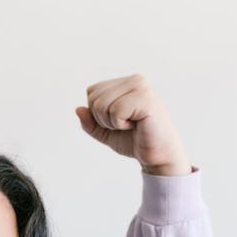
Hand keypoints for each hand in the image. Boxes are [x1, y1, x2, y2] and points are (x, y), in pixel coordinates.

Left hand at [76, 74, 191, 175]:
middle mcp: (134, 80)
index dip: (97, 114)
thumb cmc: (135, 142)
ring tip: (131, 125)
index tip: (119, 121)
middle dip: (102, 119)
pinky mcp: (145, 98)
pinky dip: (120, 125)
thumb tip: (78, 109)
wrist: (158, 156)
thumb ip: (90, 123)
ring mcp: (140, 87)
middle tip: (125, 125)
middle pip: (94, 97)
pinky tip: (136, 125)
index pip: (91, 92)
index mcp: (125, 83)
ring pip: (101, 104)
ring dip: (111, 123)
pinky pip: (115, 111)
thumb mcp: (107, 133)